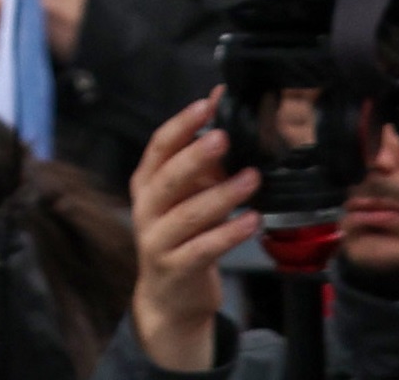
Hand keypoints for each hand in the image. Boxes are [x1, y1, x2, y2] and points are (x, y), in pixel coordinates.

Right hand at [122, 98, 260, 375]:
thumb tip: (220, 100)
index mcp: (147, 183)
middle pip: (168, 178)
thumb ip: (204, 153)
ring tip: (251, 179)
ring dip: (221, 195)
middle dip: (195, 156)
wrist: (170, 298)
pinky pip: (203, 248)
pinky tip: (251, 221)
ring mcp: (157, 241)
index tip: (206, 106)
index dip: (181, 125)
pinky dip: (228, 234)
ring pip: (187, 214)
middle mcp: (147, 209)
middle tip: (224, 138)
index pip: (158, 147)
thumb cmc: (183, 234)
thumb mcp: (189, 192)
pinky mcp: (176, 269)